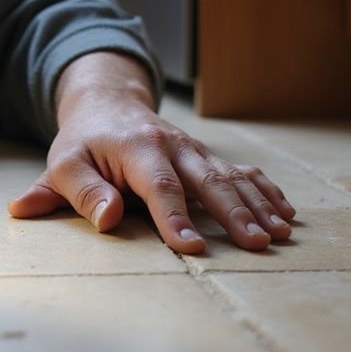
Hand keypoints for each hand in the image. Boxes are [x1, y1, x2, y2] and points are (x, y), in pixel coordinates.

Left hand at [7, 53, 294, 253]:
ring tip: (279, 234)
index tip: (192, 248)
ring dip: (257, 205)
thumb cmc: (83, 144)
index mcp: (137, 147)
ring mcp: (195, 150)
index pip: (159, 186)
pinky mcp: (206, 157)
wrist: (107, 104)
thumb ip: (81, 192)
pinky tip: (286, 213)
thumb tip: (107, 219)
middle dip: (234, 212)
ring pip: (231, 176)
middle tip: (256, 243)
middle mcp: (173, 146)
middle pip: (208, 179)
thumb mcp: (64, 165)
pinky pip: (241, 172)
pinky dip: (265, 191)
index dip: (175, 218)